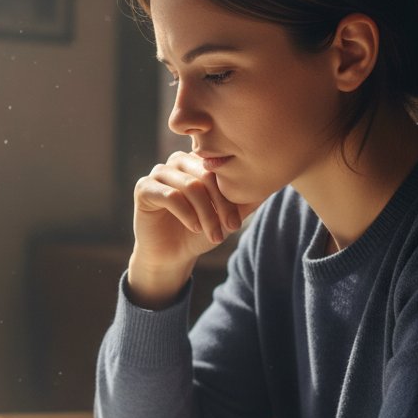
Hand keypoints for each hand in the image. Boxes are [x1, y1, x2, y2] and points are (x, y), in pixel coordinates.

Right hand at [127, 151, 258, 308]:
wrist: (171, 255)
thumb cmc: (199, 232)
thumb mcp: (227, 215)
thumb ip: (245, 198)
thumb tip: (273, 182)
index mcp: (198, 161)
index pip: (220, 170)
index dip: (231, 196)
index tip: (237, 224)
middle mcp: (177, 162)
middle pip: (206, 175)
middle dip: (221, 205)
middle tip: (231, 229)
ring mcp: (158, 173)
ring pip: (190, 186)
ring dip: (206, 214)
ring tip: (214, 235)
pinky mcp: (144, 188)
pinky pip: (170, 195)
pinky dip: (187, 214)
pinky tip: (194, 228)